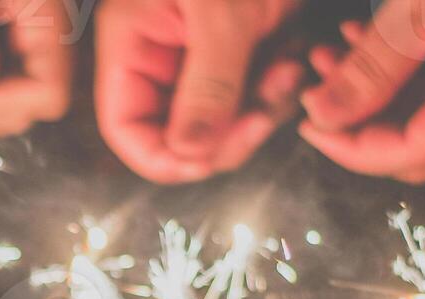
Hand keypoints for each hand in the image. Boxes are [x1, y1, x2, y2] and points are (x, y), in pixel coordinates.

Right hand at [95, 0, 307, 182]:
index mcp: (133, 45)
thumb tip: (188, 154)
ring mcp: (202, 53)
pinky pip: (255, 92)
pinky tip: (296, 60)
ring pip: (225, 119)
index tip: (212, 155)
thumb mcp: (221, 15)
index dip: (166, 156)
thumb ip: (206, 86)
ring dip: (263, 109)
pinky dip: (279, 87)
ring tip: (290, 72)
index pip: (128, 129)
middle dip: (229, 132)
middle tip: (267, 110)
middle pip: (181, 134)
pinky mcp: (241, 47)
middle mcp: (161, 55)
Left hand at [298, 0, 424, 182]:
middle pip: (421, 153)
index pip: (409, 155)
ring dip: (379, 103)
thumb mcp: (419, 10)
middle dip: (362, 124)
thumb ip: (367, 70)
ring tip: (338, 60)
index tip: (308, 123)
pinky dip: (407, 89)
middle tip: (320, 87)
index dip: (348, 147)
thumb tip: (323, 114)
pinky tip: (374, 54)